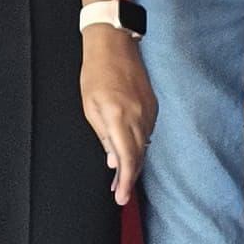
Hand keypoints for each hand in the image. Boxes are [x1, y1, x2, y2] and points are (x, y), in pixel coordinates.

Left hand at [81, 30, 155, 204]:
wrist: (114, 44)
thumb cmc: (95, 73)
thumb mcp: (90, 107)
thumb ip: (103, 136)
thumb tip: (114, 162)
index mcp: (118, 117)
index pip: (128, 158)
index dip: (126, 182)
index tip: (122, 199)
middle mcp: (138, 116)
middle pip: (139, 156)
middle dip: (130, 177)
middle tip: (120, 193)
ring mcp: (149, 111)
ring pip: (144, 146)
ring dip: (134, 162)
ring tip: (122, 177)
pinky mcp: (153, 105)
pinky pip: (147, 133)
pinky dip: (139, 145)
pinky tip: (130, 151)